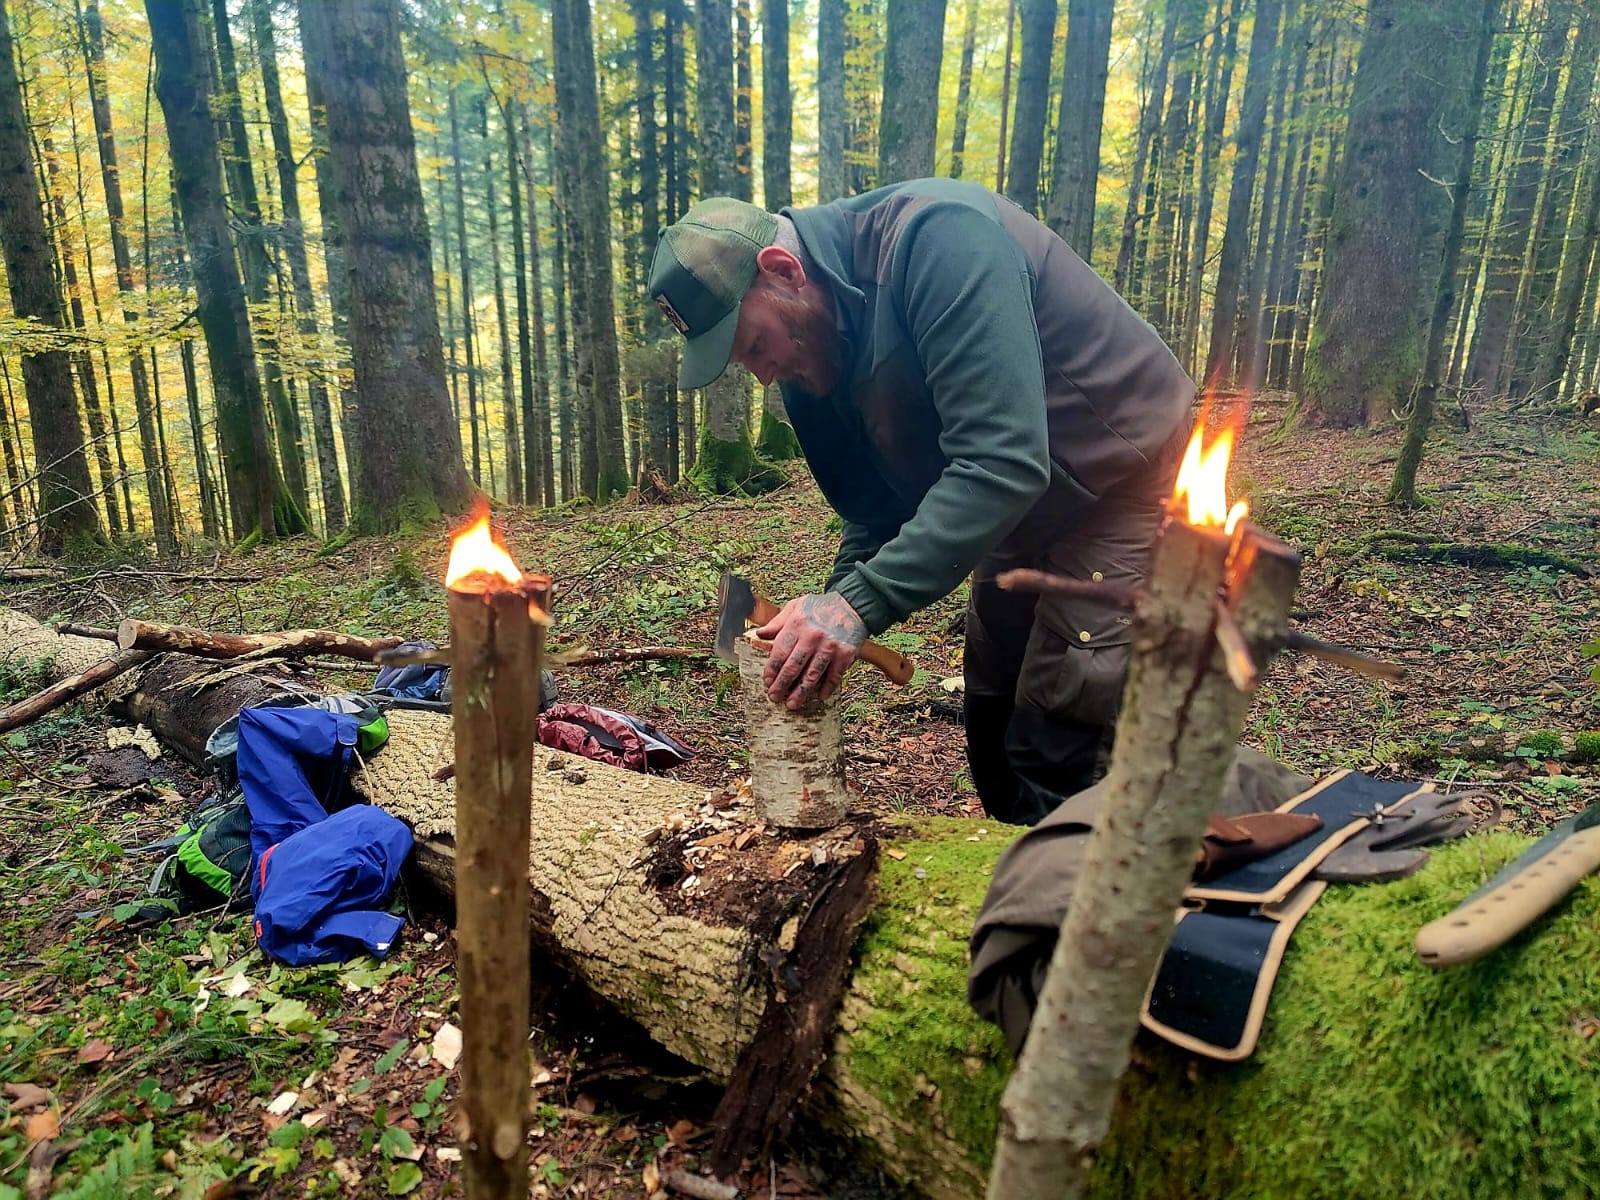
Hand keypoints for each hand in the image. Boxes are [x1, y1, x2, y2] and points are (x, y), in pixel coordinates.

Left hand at [753, 592, 866, 710]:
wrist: (852, 604)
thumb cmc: (821, 606)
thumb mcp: (796, 606)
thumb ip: (777, 622)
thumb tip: (759, 634)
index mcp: (797, 624)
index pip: (779, 653)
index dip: (772, 671)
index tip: (767, 682)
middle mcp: (812, 637)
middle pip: (793, 667)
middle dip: (782, 685)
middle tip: (775, 697)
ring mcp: (829, 646)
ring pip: (812, 675)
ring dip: (801, 692)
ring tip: (793, 704)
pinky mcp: (845, 654)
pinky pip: (834, 676)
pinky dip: (827, 688)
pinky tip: (820, 696)